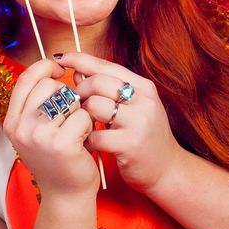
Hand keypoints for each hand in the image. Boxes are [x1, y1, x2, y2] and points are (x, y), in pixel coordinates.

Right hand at [2, 58, 97, 197]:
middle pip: (48, 85)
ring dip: (78, 110)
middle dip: (66, 94)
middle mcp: (21, 127)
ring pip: (67, 98)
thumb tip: (54, 63)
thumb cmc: (56, 158)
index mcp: (12, 121)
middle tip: (70, 114)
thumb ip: (37, 101)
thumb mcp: (36, 129)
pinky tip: (84, 139)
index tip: (60, 72)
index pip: (25, 79)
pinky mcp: (61, 144)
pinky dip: (88, 125)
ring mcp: (39, 136)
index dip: (44, 68)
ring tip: (76, 128)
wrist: (66, 194)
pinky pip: (82, 115)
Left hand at [60, 52, 184, 192]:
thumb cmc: (144, 135)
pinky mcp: (130, 145)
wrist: (167, 170)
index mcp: (143, 87)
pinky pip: (95, 135)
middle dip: (79, 91)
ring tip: (82, 124)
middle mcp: (143, 101)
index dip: (80, 59)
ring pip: (94, 105)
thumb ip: (106, 88)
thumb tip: (77, 72)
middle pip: (97, 82)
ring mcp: (138, 122)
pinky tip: (88, 144)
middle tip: (75, 104)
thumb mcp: (131, 107)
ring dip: (81, 115)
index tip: (61, 58)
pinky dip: (86, 140)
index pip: (106, 65)